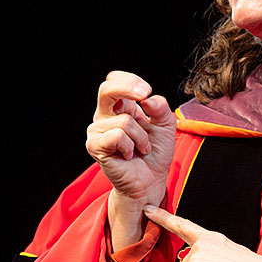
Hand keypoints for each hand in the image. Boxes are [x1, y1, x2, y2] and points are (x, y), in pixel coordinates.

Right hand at [85, 71, 176, 248]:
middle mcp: (105, 116)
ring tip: (141, 148)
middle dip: (127, 88)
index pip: (114, 80)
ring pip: (124, 121)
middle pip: (106, 89)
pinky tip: (129, 155)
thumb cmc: (155, 152)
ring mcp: (97, 130)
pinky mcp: (95, 146)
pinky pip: (117, 136)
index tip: (146, 91)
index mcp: (120, 107)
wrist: (150, 180)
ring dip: (141, 137)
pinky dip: (130, 146)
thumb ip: (160, 108)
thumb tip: (147, 99)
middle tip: (144, 95)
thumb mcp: (166, 125)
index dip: (130, 80)